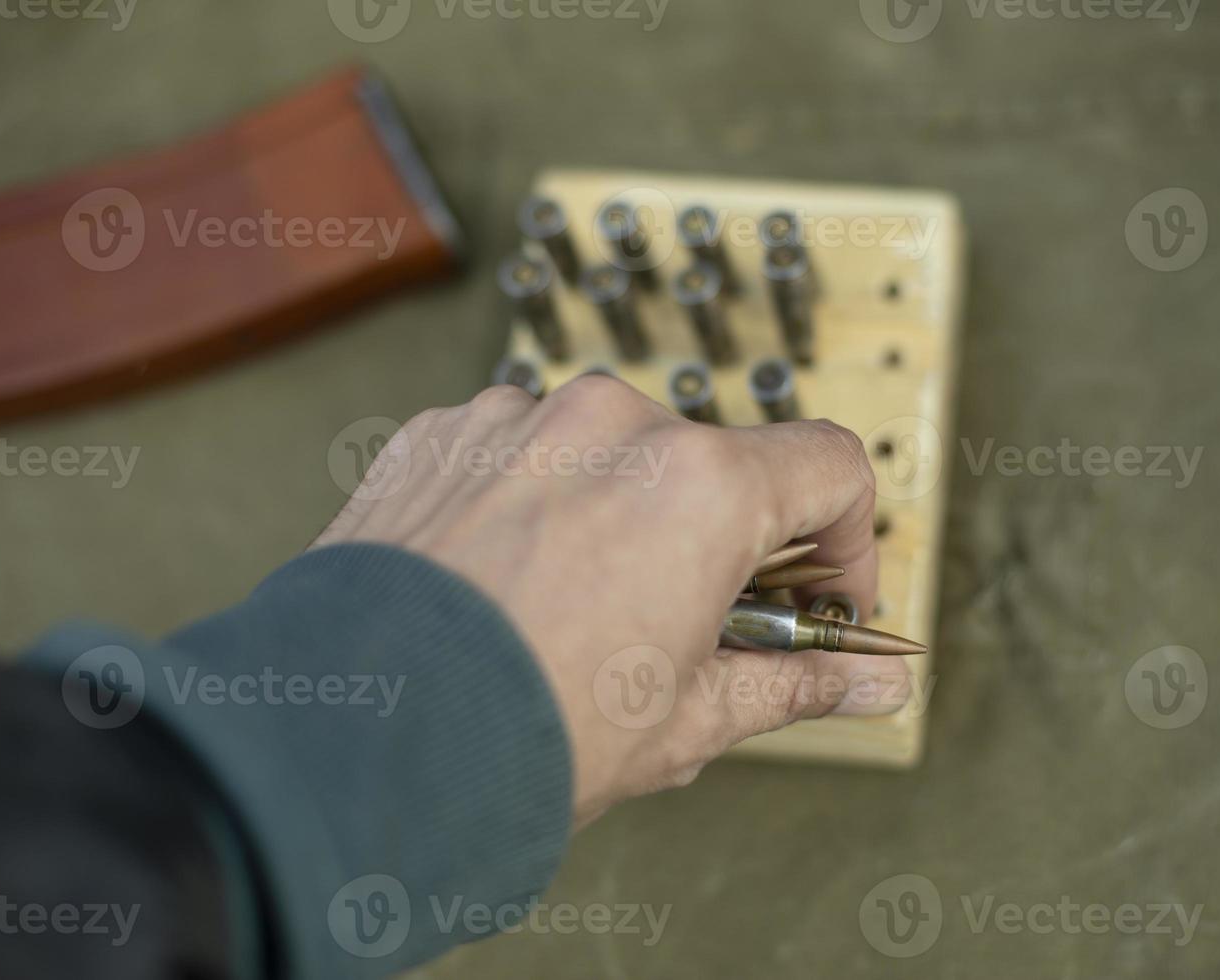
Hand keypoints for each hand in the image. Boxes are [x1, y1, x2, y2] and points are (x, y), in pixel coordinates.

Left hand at [314, 376, 909, 826]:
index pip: (828, 465)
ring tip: (576, 609)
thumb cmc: (523, 735)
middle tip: (690, 622)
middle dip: (720, 537)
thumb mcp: (686, 718)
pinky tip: (504, 582)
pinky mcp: (440, 431)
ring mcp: (516, 417)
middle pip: (713, 461)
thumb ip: (794, 680)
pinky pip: (518, 448)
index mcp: (699, 486)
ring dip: (618, 513)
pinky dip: (532, 500)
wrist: (351, 746)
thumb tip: (869, 685)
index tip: (820, 592)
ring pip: (609, 452)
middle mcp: (612, 425)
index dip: (845, 535)